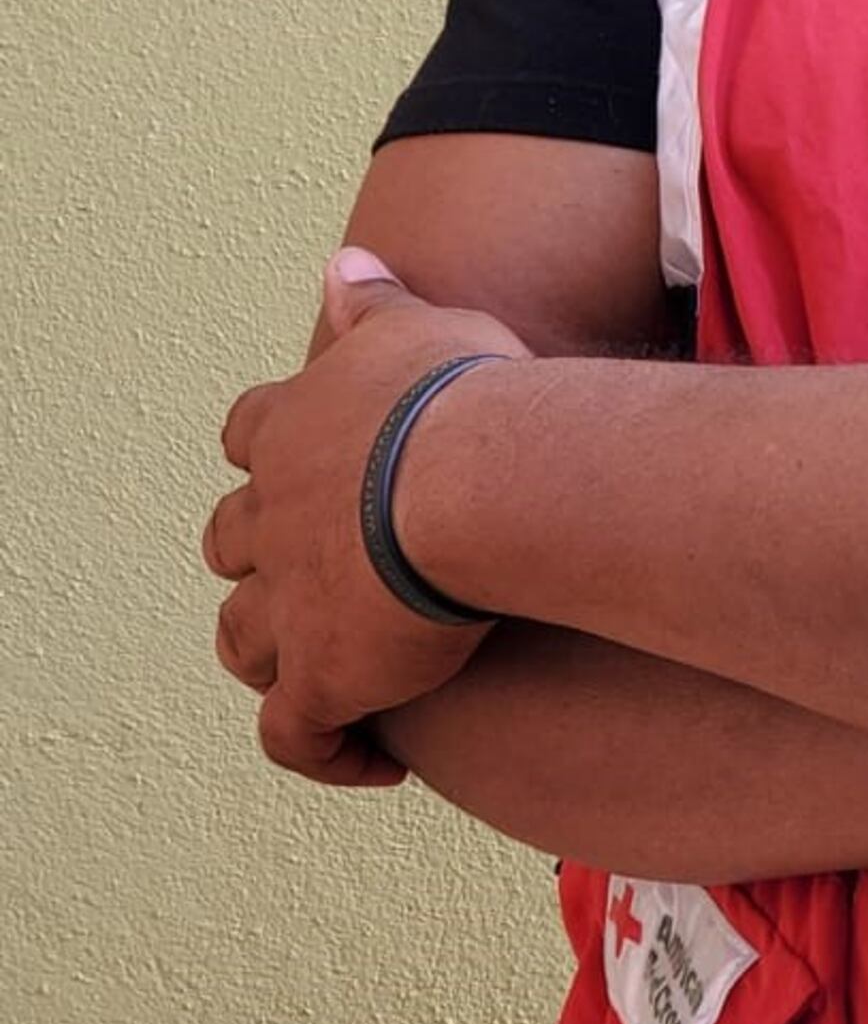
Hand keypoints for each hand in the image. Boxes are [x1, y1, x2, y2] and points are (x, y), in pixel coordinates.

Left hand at [203, 248, 525, 784]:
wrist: (477, 481)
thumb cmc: (465, 395)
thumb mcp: (421, 326)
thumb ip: (377, 301)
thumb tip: (343, 261)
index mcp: (296, 429)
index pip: (252, 433)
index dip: (269, 451)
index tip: (300, 460)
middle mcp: (273, 516)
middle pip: (233, 541)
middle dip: (260, 556)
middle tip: (315, 569)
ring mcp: (289, 603)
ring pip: (245, 641)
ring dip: (275, 654)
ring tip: (327, 671)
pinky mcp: (324, 677)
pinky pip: (298, 735)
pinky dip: (325, 751)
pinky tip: (375, 761)